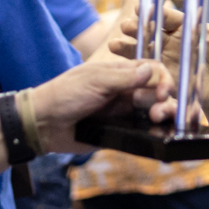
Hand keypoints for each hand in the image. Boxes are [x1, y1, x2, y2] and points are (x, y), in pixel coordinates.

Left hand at [29, 58, 178, 151]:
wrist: (42, 124)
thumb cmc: (65, 95)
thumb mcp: (95, 81)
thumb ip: (125, 77)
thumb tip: (152, 71)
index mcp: (121, 74)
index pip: (154, 71)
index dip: (165, 80)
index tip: (163, 93)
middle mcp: (127, 92)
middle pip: (159, 94)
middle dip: (166, 102)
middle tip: (158, 113)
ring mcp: (124, 113)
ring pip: (155, 114)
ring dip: (165, 117)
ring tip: (159, 123)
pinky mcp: (121, 133)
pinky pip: (144, 133)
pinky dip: (156, 135)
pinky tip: (161, 137)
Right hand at [110, 0, 208, 111]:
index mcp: (187, 28)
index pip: (170, 17)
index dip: (157, 13)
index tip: (142, 8)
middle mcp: (172, 42)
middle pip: (152, 32)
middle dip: (138, 29)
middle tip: (125, 27)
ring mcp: (165, 60)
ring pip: (144, 52)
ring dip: (129, 48)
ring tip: (114, 45)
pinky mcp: (163, 80)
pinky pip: (148, 76)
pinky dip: (137, 76)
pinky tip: (125, 76)